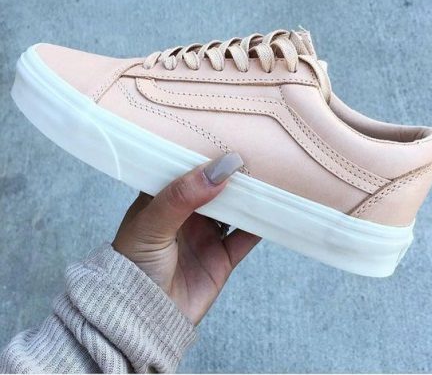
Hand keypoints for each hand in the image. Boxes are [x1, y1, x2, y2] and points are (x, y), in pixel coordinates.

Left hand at [112, 153, 260, 324]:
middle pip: (214, 186)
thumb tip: (221, 168)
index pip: (185, 168)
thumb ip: (183, 195)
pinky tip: (275, 210)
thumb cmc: (133, 267)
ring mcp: (205, 234)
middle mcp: (186, 213)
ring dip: (249, 196)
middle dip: (232, 173)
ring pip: (233, 208)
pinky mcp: (221, 257)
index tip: (226, 135)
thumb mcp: (152, 224)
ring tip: (268, 177)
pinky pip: (246, 237)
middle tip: (255, 153)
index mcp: (163, 199)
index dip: (203, 153)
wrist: (142, 319)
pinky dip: (261, 225)